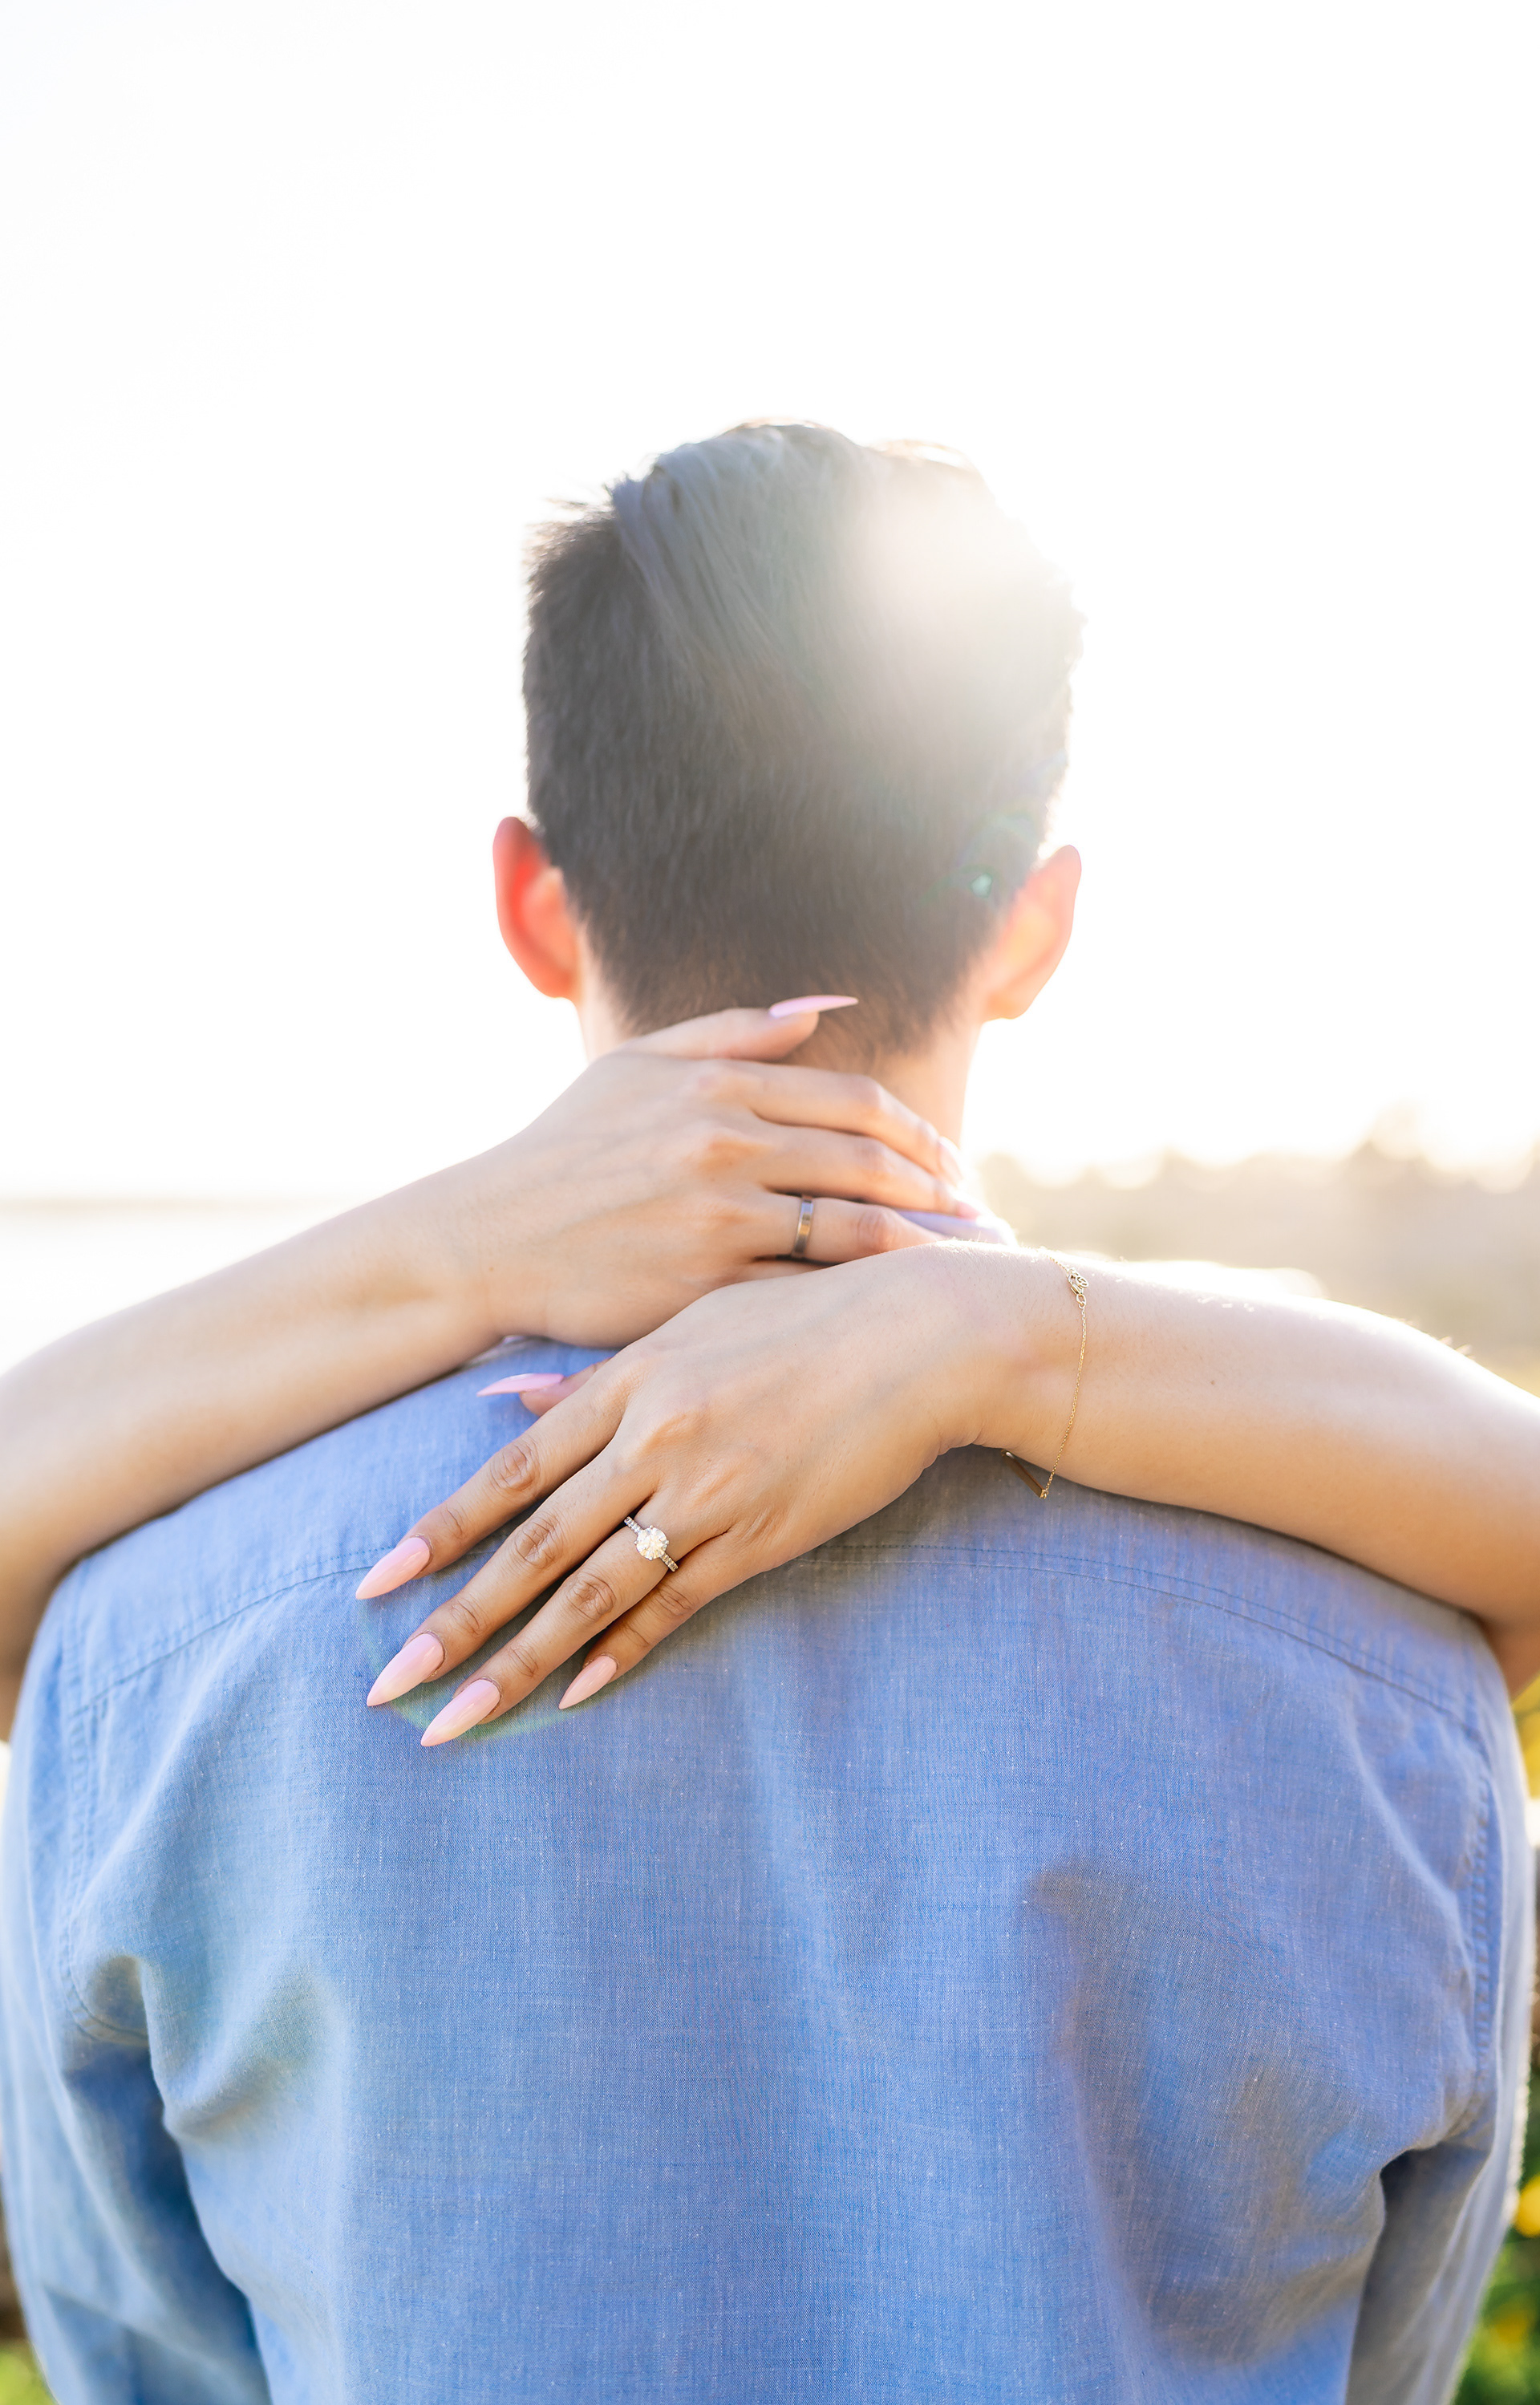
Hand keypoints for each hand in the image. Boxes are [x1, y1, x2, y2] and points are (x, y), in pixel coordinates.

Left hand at [360, 1245, 1072, 1739]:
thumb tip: (502, 1400)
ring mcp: (707, 1492)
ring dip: (514, 1664)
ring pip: (589, 1592)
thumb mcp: (690, 1324)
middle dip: (451, 1622)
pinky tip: (570, 1696)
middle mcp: (653, 1439)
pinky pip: (674, 1605)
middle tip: (383, 1684)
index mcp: (628, 1381)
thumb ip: (594, 1375)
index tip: (374, 1585)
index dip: (438, 1532)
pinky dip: (619, 1652)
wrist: (921, 1336)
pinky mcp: (762, 1536)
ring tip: (452, 1720)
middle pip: (531, 1546)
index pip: (510, 1473)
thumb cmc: (805, 1319)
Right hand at [433, 1001, 972, 1347]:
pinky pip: (806, 1293)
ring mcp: (715, 1219)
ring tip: (961, 1265)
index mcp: (717, 1089)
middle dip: (941, 1191)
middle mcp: (724, 1146)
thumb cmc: (560, 1153)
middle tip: (979, 1216)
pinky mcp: (702, 1287)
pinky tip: (895, 1313)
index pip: (857, 1104)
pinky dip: (860, 1300)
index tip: (952, 1165)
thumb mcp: (634, 1068)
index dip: (922, 1136)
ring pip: (854, 1230)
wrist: (485, 1239)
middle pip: (872, 1163)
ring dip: (923, 1246)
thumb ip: (732, 1032)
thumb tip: (827, 1007)